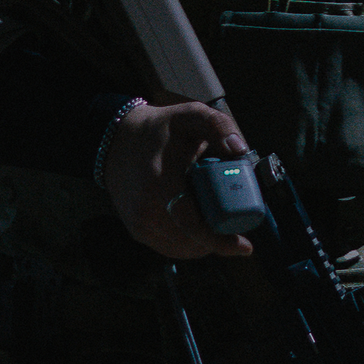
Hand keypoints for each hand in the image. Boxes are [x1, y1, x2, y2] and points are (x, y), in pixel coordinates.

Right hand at [101, 96, 256, 260]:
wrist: (117, 142)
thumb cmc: (159, 130)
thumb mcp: (190, 115)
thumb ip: (219, 126)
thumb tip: (240, 150)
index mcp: (160, 183)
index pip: (191, 223)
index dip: (220, 240)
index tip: (245, 246)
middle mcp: (146, 210)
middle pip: (194, 239)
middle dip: (220, 235)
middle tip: (236, 221)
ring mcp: (140, 224)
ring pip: (185, 248)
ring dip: (206, 240)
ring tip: (214, 215)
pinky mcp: (138, 232)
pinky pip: (172, 248)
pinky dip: (191, 242)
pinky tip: (198, 223)